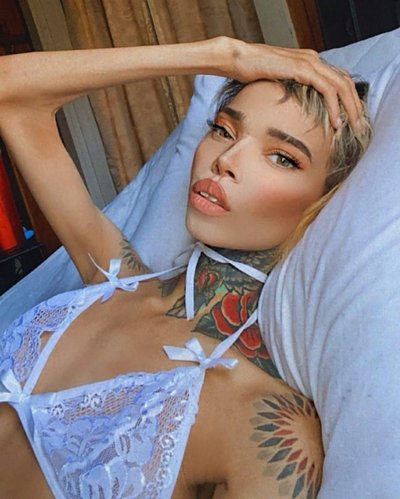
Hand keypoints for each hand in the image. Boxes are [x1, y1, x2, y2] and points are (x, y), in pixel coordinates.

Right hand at [221, 38, 362, 129]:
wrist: (238, 58)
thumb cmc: (251, 73)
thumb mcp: (276, 84)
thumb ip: (289, 91)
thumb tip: (292, 110)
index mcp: (309, 62)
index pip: (337, 79)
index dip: (347, 98)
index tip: (349, 118)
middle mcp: (314, 59)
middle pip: (345, 82)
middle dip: (354, 105)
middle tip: (359, 125)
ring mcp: (309, 62)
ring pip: (341, 85)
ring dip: (350, 107)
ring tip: (353, 126)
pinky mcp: (303, 69)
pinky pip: (327, 89)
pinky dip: (334, 106)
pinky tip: (336, 121)